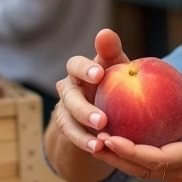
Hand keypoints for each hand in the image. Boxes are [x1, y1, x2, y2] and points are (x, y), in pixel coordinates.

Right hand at [53, 29, 130, 154]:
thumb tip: (106, 32)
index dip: (84, 69)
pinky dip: (84, 143)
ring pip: (67, 120)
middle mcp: (68, 88)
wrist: (105, 105)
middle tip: (102, 120)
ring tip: (99, 142)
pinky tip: (99, 149)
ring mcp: (65, 110)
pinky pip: (73, 137)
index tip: (99, 75)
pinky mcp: (68, 128)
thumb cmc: (114, 80)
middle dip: (83, 108)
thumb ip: (111, 51)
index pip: (75, 65)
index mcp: (78, 70)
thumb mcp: (116, 66)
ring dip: (82, 132)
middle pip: (69, 96)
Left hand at [90, 73, 181, 181]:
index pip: (156, 159)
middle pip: (143, 172)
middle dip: (116, 158)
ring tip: (98, 143)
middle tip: (92, 139)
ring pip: (146, 175)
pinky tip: (119, 146)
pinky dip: (135, 162)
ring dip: (122, 162)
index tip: (108, 137)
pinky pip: (154, 173)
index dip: (130, 151)